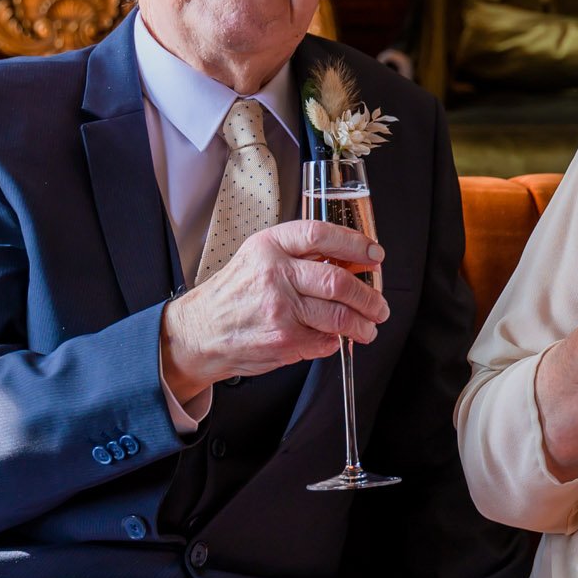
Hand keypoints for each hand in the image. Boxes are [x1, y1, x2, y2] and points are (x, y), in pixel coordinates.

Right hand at [160, 220, 387, 399]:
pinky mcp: (283, 340)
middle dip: (368, 296)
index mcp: (269, 246)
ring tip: (368, 327)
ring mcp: (279, 309)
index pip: (321, 235)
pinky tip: (333, 339)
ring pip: (339, 316)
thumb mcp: (258, 258)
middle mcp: (274, 274)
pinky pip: (325, 341)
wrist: (199, 332)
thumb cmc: (233, 295)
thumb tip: (351, 261)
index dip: (355, 244)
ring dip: (362, 325)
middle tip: (379, 305)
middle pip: (338, 281)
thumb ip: (299, 255)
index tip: (374, 255)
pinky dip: (335, 342)